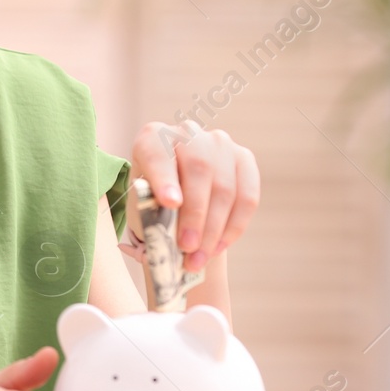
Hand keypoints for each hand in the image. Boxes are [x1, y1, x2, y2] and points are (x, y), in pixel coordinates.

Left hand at [130, 121, 259, 271]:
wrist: (180, 195)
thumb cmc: (154, 201)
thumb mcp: (143, 205)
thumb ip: (150, 216)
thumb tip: (160, 242)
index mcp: (153, 138)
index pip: (158, 154)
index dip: (165, 178)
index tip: (170, 203)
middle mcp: (188, 133)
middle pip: (199, 170)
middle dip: (195, 215)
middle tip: (187, 247)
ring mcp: (220, 144)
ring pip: (225, 187)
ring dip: (214, 229)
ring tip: (199, 258)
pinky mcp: (244, 159)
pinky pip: (247, 197)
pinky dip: (233, 227)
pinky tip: (219, 247)